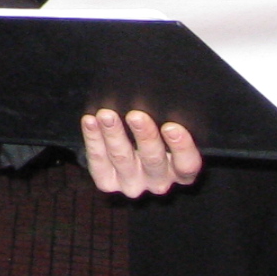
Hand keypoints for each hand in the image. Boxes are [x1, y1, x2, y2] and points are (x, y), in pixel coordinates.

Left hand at [79, 107, 201, 195]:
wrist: (129, 149)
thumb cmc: (156, 130)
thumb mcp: (169, 125)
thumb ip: (172, 116)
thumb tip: (167, 92)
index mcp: (181, 171)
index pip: (187, 164)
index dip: (181, 147)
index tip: (172, 126)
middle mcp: (159, 181)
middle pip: (153, 160)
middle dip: (144, 136)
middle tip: (136, 116)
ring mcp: (132, 183)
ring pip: (122, 159)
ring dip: (114, 135)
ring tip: (107, 115)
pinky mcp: (108, 182)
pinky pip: (98, 161)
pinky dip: (93, 139)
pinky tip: (90, 121)